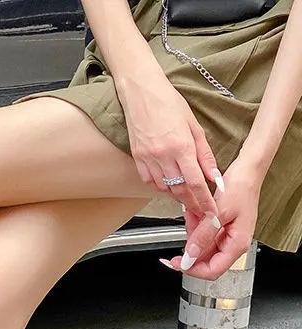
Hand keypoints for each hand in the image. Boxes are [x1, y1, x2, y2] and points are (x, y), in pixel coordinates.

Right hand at [118, 69, 222, 221]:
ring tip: (186, 196)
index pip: (195, 182)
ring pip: (164, 188)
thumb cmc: (169, 104)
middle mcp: (163, 156)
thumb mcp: (194, 125)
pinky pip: (150, 181)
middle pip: (180, 190)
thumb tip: (213, 175)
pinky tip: (168, 182)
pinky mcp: (137, 159)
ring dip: (176, 194)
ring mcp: (148, 159)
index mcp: (181, 146)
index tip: (211, 211)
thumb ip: (204, 153)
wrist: (141, 94)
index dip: (204, 200)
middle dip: (192, 203)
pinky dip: (161, 186)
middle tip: (201, 211)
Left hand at [158, 154, 263, 279]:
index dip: (192, 270)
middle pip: (204, 262)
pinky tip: (194, 215)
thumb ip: (202, 237)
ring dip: (191, 234)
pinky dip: (194, 227)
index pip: (212, 271)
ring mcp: (225, 239)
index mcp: (237, 245)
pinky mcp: (219, 231)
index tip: (177, 262)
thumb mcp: (218, 213)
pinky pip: (201, 236)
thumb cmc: (240, 189)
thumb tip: (189, 257)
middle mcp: (232, 245)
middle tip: (184, 230)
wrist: (246, 173)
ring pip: (200, 248)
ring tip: (193, 216)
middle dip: (190, 248)